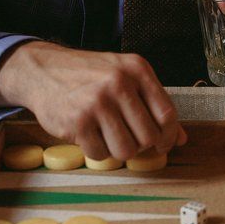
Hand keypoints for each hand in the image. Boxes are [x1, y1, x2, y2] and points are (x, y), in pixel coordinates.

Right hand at [0, 41, 186, 161]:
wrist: (43, 70)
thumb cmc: (90, 75)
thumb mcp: (125, 77)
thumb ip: (153, 104)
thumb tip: (180, 138)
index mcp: (137, 69)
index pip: (167, 114)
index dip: (168, 136)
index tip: (162, 145)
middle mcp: (118, 83)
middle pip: (148, 137)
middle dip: (141, 145)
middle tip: (128, 139)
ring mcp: (97, 103)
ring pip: (126, 150)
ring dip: (119, 150)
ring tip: (108, 136)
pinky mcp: (77, 122)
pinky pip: (100, 154)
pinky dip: (96, 151)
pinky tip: (89, 135)